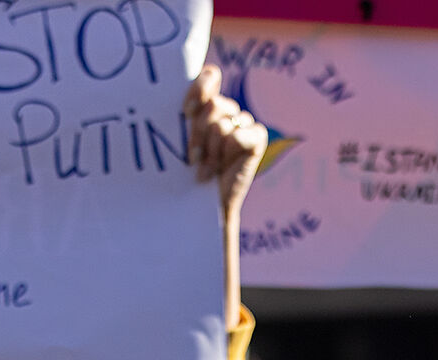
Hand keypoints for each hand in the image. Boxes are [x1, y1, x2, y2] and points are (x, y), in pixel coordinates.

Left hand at [185, 65, 266, 218]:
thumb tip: (201, 87)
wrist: (201, 203)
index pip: (210, 76)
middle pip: (213, 105)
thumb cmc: (184, 170)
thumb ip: (189, 110)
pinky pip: (240, 136)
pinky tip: (221, 168)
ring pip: (222, 125)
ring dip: (210, 151)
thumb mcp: (180, 137)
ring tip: (205, 167)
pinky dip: (228, 153)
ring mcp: (244, 123)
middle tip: (192, 156)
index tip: (185, 112)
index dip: (199, 89)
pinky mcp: (257, 138)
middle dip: (199, 133)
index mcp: (208, 103)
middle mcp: (227, 110)